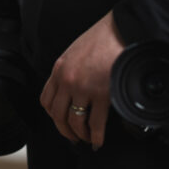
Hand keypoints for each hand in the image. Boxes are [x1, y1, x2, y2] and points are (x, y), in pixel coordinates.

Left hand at [40, 10, 124, 148]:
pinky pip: (95, 123)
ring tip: (87, 139)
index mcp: (60, 68)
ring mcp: (84, 88)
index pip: (46, 100)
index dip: (53, 115)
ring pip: (75, 122)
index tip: (60, 121)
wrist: (122, 28)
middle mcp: (68, 80)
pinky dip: (96, 136)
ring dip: (80, 135)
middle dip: (65, 131)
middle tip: (72, 137)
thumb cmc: (104, 35)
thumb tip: (75, 88)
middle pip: (58, 115)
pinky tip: (98, 140)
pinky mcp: (102, 94)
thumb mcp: (78, 50)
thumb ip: (72, 68)